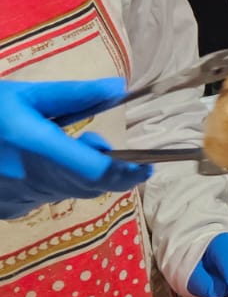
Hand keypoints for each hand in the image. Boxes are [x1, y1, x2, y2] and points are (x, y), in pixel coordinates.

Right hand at [0, 78, 151, 218]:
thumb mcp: (24, 95)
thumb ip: (73, 95)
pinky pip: (41, 200)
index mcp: (34, 147)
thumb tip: (117, 88)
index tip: (145, 164)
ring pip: (66, 194)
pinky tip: (36, 164)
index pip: (94, 173)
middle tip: (101, 146)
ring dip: (79, 176)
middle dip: (108, 171)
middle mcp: (27, 179)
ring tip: (67, 148)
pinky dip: (51, 185)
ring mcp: (14, 198)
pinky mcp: (4, 208)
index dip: (125, 172)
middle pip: (87, 188)